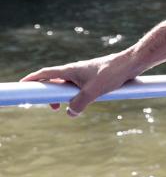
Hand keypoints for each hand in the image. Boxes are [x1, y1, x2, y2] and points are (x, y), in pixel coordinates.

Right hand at [20, 52, 139, 116]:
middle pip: (56, 81)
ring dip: (65, 96)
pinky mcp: (95, 77)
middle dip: (50, 94)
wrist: (132, 63)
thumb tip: (70, 113)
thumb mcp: (93, 92)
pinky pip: (81, 86)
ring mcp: (85, 73)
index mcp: (70, 70)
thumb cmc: (112, 73)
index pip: (46, 73)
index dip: (33, 79)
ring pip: (69, 85)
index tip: (23, 85)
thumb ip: (79, 103)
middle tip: (52, 107)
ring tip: (68, 107)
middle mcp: (76, 70)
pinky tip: (86, 102)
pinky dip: (78, 95)